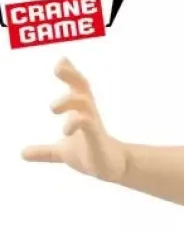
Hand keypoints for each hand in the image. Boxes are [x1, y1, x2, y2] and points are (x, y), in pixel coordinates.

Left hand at [21, 57, 126, 181]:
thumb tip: (22, 154)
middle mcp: (89, 115)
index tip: (62, 62)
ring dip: (69, 100)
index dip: (71, 73)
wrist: (114, 169)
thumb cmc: (91, 154)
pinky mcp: (97, 140)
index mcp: (81, 112)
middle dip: (72, 76)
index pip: (78, 87)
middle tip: (58, 69)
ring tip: (53, 109)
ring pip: (85, 104)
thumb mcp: (64, 153)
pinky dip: (77, 122)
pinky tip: (65, 130)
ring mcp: (94, 126)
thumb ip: (44, 151)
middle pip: (84, 88)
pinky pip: (89, 125)